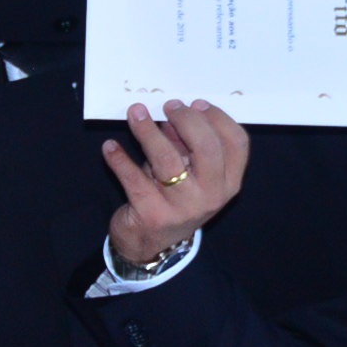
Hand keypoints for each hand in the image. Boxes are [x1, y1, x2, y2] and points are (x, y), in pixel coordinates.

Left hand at [102, 99, 248, 267]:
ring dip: (148, 131)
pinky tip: (110, 147)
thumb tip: (172, 112)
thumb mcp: (190, 173)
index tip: (196, 103)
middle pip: (206, 147)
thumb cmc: (174, 198)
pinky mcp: (152, 214)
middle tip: (168, 106)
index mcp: (228, 182)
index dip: (217, 118)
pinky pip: (133, 178)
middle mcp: (211, 196)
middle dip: (186, 119)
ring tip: (135, 113)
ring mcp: (183, 207)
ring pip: (166, 159)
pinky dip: (119, 159)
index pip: (236, 143)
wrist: (150, 243)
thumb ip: (187, 144)